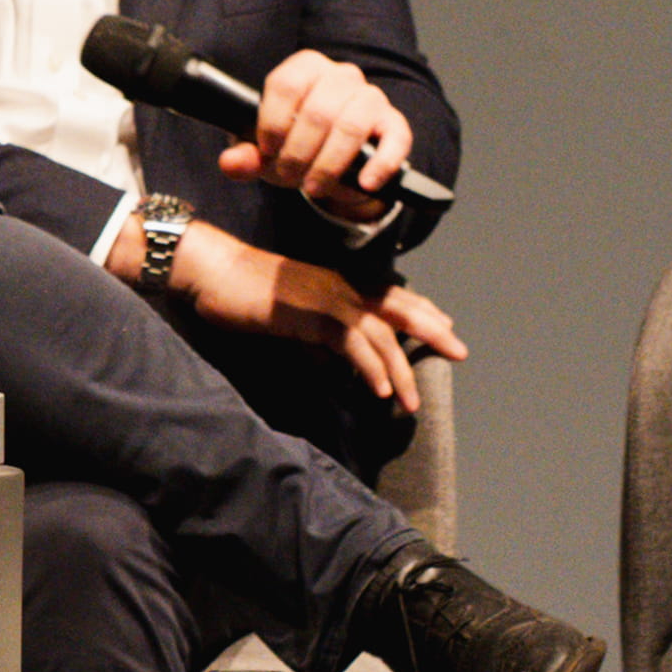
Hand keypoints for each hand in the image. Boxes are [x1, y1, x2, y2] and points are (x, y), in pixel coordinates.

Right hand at [170, 220, 462, 416]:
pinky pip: (352, 343)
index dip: (421, 310)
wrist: (211, 269)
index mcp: (337, 284)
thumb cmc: (239, 290)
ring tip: (412, 403)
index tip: (445, 326)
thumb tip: (328, 360)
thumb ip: (311, 335)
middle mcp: (341, 287)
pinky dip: (370, 368)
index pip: (390, 296)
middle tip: (460, 353)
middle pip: (401, 309)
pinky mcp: (312, 314)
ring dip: (401, 370)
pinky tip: (380, 390)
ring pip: (381, 334)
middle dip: (432, 331)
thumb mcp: (284, 315)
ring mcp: (329, 299)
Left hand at [221, 49, 416, 227]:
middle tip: (289, 177)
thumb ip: (246, 156)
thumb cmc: (294, 146)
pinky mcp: (394, 123)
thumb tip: (231, 163)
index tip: (267, 151)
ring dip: (329, 163)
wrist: (334, 162)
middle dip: (299, 152)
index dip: (273, 122)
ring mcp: (370, 97)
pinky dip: (381, 164)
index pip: (286, 84)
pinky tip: (365, 183)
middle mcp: (341, 75)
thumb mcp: (265, 151)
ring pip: (351, 125)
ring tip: (314, 187)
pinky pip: (395, 139)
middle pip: (318, 110)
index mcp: (305, 69)